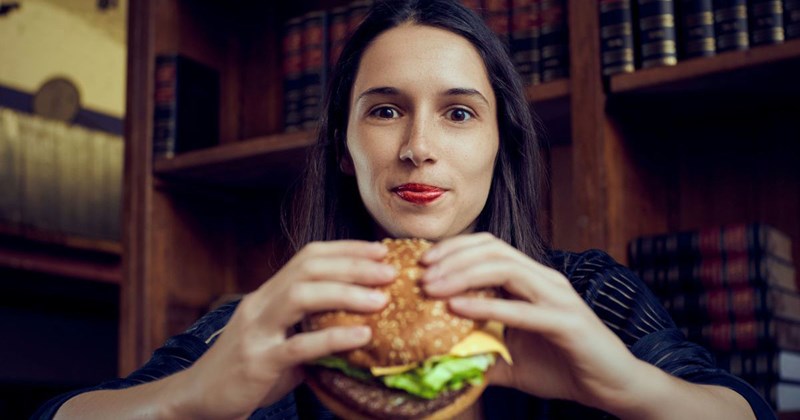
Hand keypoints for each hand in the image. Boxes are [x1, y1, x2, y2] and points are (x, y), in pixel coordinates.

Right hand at [170, 240, 395, 418]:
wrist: (199, 399)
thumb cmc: (248, 370)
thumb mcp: (280, 339)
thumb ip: (311, 327)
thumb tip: (363, 323)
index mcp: (267, 294)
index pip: (308, 257)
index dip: (346, 249)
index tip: (380, 251)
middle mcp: (260, 304)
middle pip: (308, 269)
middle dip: (353, 265)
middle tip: (390, 272)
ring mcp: (256, 331)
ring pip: (300, 296)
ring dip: (345, 293)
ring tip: (382, 300)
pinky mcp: (257, 362)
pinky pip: (298, 345)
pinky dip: (333, 337)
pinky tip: (362, 336)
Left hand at [420, 233, 644, 411]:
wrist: (612, 387)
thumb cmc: (563, 367)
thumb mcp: (510, 358)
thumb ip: (479, 350)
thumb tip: (438, 357)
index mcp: (531, 280)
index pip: (489, 247)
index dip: (454, 249)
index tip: (422, 264)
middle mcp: (545, 280)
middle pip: (492, 250)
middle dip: (452, 258)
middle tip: (420, 275)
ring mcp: (558, 297)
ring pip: (506, 268)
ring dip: (463, 275)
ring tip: (432, 289)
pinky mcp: (567, 322)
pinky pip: (521, 308)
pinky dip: (486, 305)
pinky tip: (457, 308)